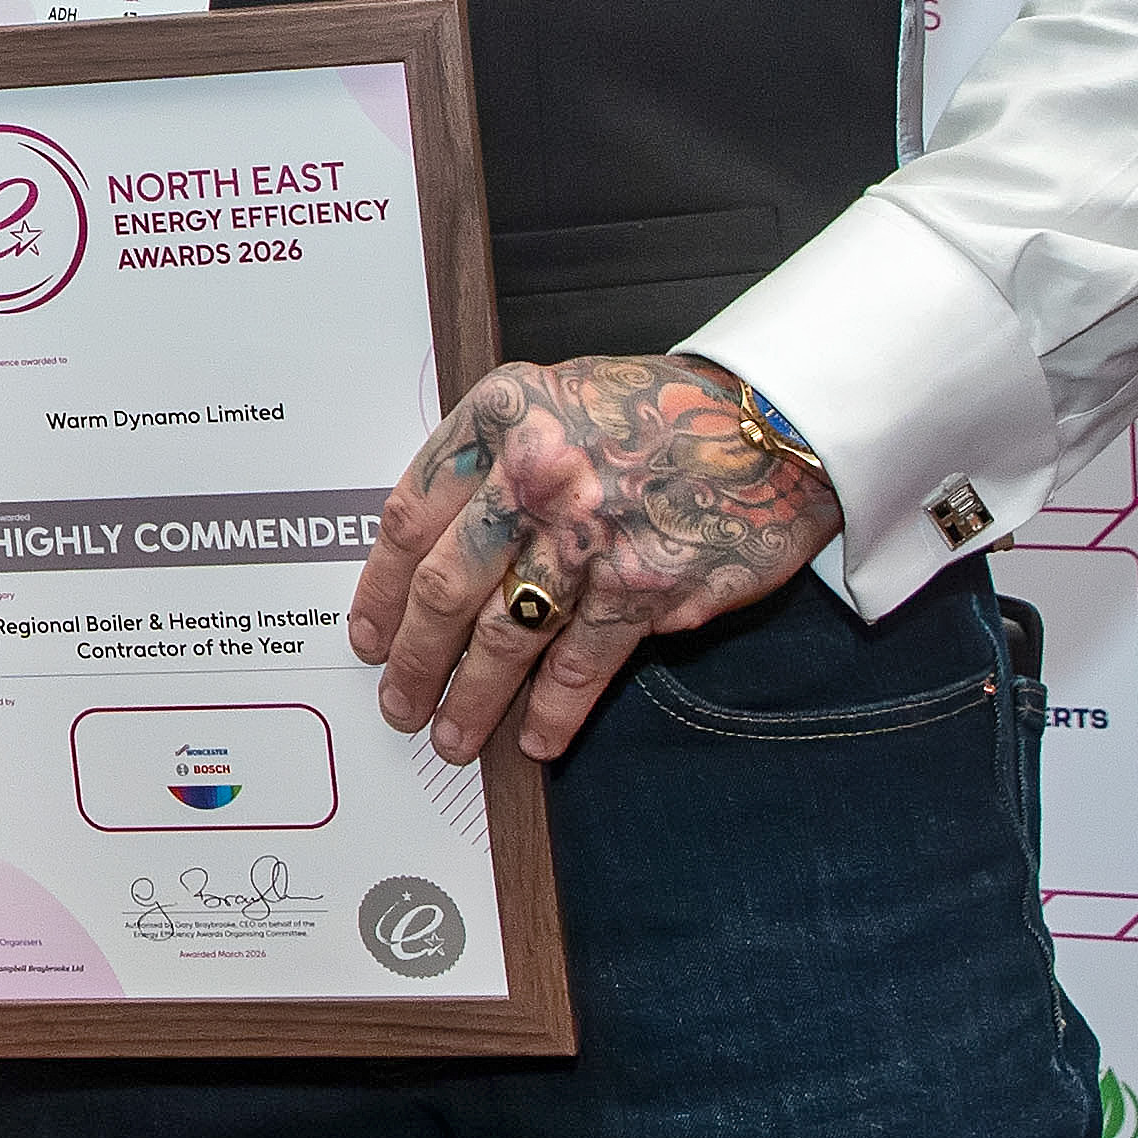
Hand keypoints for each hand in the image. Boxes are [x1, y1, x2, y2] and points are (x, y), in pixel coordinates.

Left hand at [343, 355, 841, 765]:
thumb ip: (490, 457)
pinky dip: (554, 709)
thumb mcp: (553, 399)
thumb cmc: (656, 412)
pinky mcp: (647, 585)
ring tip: (450, 736)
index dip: (381, 588)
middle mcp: (535, 474)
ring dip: (472, 698)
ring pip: (505, 635)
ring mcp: (590, 534)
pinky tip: (535, 738)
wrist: (770, 426)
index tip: (367, 632)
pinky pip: (581, 662)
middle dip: (415, 658)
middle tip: (397, 700)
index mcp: (500, 418)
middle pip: (447, 586)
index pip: (411, 517)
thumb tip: (429, 544)